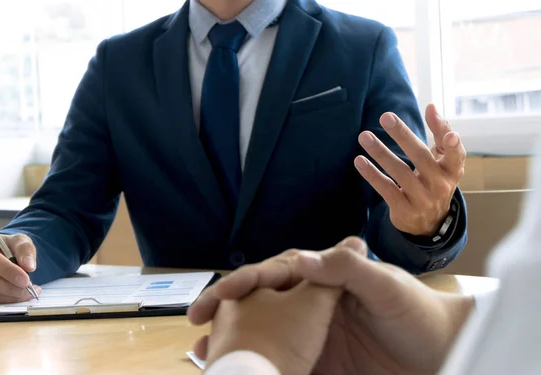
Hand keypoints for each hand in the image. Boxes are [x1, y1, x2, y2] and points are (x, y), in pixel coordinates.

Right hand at [0, 233, 40, 305]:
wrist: (0, 255)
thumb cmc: (8, 247)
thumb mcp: (19, 241)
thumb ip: (25, 251)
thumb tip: (29, 266)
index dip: (8, 271)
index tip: (25, 280)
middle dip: (9, 287)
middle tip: (28, 290)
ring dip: (7, 296)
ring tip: (26, 293)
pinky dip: (2, 301)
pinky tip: (16, 297)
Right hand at [188, 237, 473, 374]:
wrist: (442, 354)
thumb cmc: (417, 313)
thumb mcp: (385, 286)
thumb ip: (345, 270)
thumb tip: (297, 259)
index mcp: (323, 278)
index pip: (275, 273)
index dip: (245, 281)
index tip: (220, 295)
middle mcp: (310, 303)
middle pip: (259, 303)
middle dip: (226, 310)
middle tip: (198, 323)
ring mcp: (310, 334)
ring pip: (263, 333)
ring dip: (233, 341)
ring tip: (204, 354)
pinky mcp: (316, 362)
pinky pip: (280, 362)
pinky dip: (256, 367)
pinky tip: (235, 372)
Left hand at [354, 104, 465, 235]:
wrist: (429, 223)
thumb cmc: (435, 180)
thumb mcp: (443, 160)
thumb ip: (441, 133)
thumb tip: (432, 106)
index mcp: (452, 170)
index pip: (456, 155)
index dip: (452, 143)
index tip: (447, 130)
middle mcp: (440, 185)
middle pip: (421, 157)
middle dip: (402, 135)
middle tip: (385, 117)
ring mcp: (422, 200)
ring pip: (399, 172)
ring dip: (380, 152)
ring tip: (364, 136)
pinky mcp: (404, 210)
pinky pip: (386, 189)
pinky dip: (372, 174)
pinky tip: (359, 160)